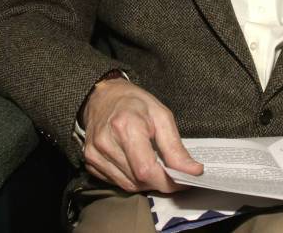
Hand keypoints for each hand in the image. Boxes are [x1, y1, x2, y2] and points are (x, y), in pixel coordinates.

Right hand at [82, 78, 202, 192]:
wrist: (102, 96)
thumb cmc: (134, 102)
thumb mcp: (161, 115)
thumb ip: (175, 146)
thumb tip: (193, 170)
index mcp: (126, 126)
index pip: (146, 169)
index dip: (168, 181)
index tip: (185, 180)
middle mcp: (107, 143)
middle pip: (138, 180)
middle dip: (160, 181)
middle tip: (173, 171)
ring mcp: (95, 154)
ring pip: (128, 185)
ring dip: (147, 182)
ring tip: (155, 165)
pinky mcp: (90, 162)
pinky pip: (116, 182)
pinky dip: (132, 179)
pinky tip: (138, 163)